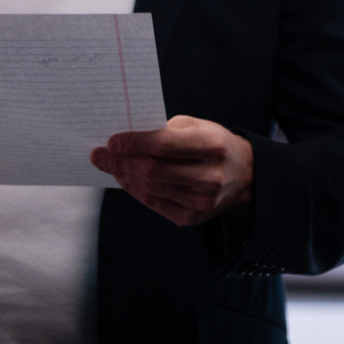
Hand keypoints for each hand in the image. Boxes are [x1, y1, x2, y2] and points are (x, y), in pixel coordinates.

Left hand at [89, 115, 252, 226]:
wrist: (244, 176)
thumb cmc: (213, 143)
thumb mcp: (196, 126)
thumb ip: (165, 130)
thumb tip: (127, 138)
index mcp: (211, 145)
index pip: (164, 145)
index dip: (134, 143)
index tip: (111, 141)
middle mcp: (208, 176)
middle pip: (153, 170)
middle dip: (121, 161)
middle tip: (99, 154)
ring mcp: (201, 201)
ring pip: (151, 188)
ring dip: (124, 176)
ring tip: (108, 165)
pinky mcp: (193, 217)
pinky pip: (155, 203)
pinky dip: (135, 191)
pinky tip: (124, 179)